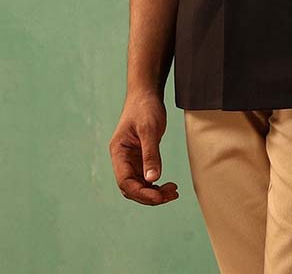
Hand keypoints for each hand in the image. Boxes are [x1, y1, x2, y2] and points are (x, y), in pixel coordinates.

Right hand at [109, 90, 179, 205]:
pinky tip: (168, 186)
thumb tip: (153, 179)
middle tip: (171, 195)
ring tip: (173, 192)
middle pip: (131, 188)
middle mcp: (122, 159)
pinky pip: (146, 178)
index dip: (141, 193)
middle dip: (150, 196)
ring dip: (154, 193)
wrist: (146, 93)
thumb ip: (150, 154)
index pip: (125, 182)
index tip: (159, 196)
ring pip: (139, 185)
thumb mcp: (149, 129)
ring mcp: (131, 159)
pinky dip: (156, 185)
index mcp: (118, 152)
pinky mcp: (140, 157)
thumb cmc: (144, 107)